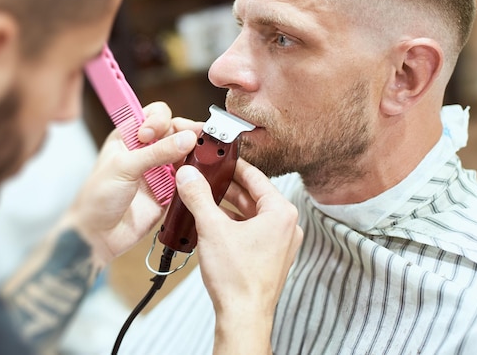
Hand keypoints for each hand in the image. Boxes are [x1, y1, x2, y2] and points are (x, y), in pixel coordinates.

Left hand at [64, 102, 199, 266]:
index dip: (159, 120)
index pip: (154, 115)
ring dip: (194, 153)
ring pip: (185, 153)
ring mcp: (160, 171)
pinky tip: (197, 175)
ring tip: (201, 155)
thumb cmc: (97, 198)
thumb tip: (186, 138)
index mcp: (129, 137)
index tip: (152, 135)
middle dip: (185, 133)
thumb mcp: (124, 167)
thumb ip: (156, 152)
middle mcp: (146, 151)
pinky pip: (189, 178)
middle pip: (175, 131)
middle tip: (193, 139)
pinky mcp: (170, 191)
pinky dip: (195, 175)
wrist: (98, 236)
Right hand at [175, 159, 302, 354]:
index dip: (234, 166)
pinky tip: (215, 223)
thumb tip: (188, 175)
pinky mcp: (272, 257)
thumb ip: (199, 197)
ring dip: (230, 206)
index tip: (219, 159)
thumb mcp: (212, 228)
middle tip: (207, 178)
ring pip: (253, 214)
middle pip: (254, 195)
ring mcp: (282, 243)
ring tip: (206, 199)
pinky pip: (253, 230)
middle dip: (228, 187)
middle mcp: (287, 226)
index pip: (256, 177)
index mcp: (281, 213)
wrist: (243, 316)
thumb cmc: (237, 277)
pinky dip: (235, 224)